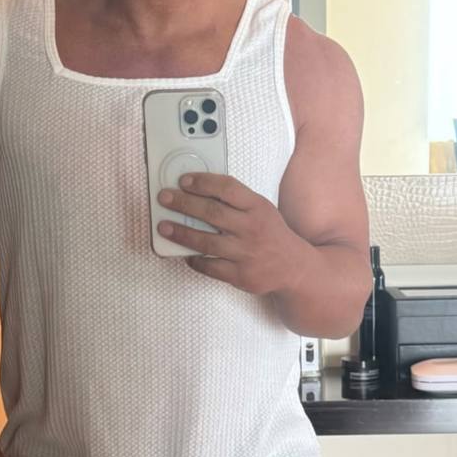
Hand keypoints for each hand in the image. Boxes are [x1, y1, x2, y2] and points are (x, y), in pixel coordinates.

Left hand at [156, 172, 298, 294]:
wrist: (293, 267)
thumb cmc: (270, 233)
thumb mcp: (261, 209)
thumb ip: (236, 201)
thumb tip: (199, 191)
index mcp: (257, 207)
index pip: (227, 188)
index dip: (203, 182)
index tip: (183, 181)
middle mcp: (252, 229)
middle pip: (212, 213)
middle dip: (183, 204)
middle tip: (164, 199)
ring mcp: (246, 253)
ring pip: (206, 242)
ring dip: (181, 233)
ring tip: (164, 227)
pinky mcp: (240, 275)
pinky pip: (210, 267)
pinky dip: (195, 260)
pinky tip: (186, 255)